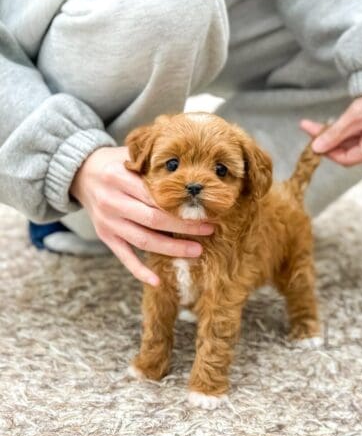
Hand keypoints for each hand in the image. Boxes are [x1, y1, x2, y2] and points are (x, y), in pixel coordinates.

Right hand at [70, 146, 212, 285]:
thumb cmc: (114, 163)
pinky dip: (140, 271)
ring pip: (143, 240)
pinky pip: (124, 257)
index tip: (204, 208)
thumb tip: (190, 167)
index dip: (180, 204)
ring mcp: (108, 222)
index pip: (155, 195)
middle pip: (153, 220)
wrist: (79, 173)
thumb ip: (153, 160)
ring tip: (196, 251)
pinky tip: (158, 281)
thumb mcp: (129, 153)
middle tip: (208, 230)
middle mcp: (111, 202)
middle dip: (183, 227)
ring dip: (171, 249)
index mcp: (119, 178)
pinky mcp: (106, 236)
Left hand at [300, 95, 361, 165]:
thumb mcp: (354, 116)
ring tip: (317, 126)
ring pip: (351, 144)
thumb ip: (334, 134)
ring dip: (334, 136)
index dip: (328, 152)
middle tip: (310, 130)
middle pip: (348, 152)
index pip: (347, 159)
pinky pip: (357, 138)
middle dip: (328, 142)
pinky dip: (344, 133)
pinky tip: (332, 125)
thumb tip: (316, 148)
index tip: (312, 143)